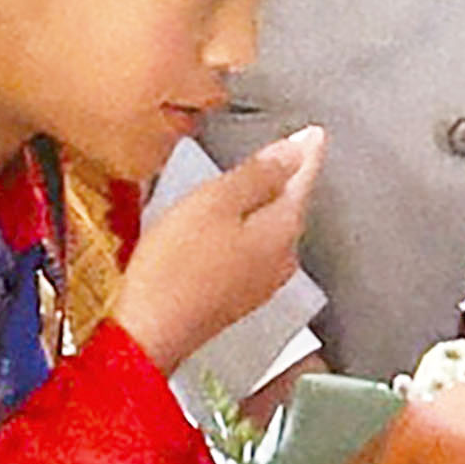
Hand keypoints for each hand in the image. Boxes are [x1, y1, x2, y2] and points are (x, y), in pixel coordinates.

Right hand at [112, 129, 326, 371]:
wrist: (151, 331)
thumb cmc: (178, 263)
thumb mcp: (216, 202)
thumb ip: (258, 174)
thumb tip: (295, 152)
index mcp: (282, 230)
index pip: (304, 179)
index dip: (305, 152)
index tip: (313, 132)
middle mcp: (282, 259)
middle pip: (289, 206)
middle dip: (284, 178)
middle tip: (283, 150)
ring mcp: (262, 282)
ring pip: (269, 230)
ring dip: (261, 205)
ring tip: (251, 181)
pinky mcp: (237, 298)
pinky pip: (250, 251)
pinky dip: (244, 230)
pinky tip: (225, 224)